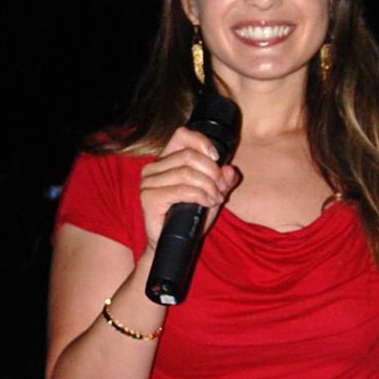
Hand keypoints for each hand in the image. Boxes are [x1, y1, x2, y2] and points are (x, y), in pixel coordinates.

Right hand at [139, 127, 239, 250]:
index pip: (181, 135)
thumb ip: (222, 181)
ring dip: (208, 186)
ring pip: (186, 172)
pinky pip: (181, 190)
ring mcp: (148, 183)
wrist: (171, 244)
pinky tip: (207, 203)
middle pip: (188, 156)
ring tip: (215, 198)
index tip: (217, 158)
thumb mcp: (211, 195)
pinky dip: (200, 195)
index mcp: (165, 160)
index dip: (202, 142)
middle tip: (221, 188)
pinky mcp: (149, 198)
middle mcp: (153, 168)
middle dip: (212, 172)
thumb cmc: (188, 219)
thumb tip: (230, 170)